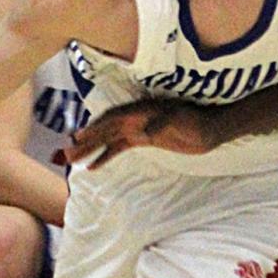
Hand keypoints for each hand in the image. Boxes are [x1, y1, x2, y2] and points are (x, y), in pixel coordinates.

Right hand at [65, 97, 220, 168]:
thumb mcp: (179, 120)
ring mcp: (138, 128)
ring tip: (72, 161)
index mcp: (140, 110)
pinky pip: (119, 147)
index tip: (79, 137)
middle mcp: (135, 117)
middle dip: (85, 141)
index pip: (112, 119)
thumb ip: (161, 124)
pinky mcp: (144, 139)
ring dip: (91, 149)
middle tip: (66, 154)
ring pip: (108, 138)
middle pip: (105, 129)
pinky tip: (94, 167)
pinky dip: (106, 156)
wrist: (211, 129)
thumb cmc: (196, 121)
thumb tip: (145, 131)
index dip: (95, 127)